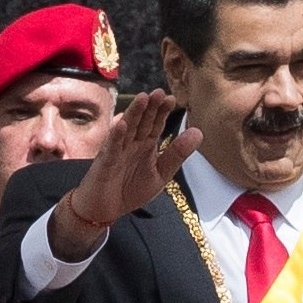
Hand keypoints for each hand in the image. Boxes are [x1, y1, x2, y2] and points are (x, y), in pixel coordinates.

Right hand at [50, 89, 201, 259]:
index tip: (172, 99)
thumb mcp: (161, 173)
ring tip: (143, 98)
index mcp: (145, 145)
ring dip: (134, 114)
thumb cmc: (130, 190)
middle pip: (142, 122)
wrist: (104, 210)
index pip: (156, 124)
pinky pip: (110, 148)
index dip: (162, 112)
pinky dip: (115, 137)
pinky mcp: (104, 163)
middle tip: (159, 92)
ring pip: (126, 129)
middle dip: (150, 108)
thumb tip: (199, 132)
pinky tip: (121, 125)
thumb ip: (177, 154)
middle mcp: (131, 144)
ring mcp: (117, 151)